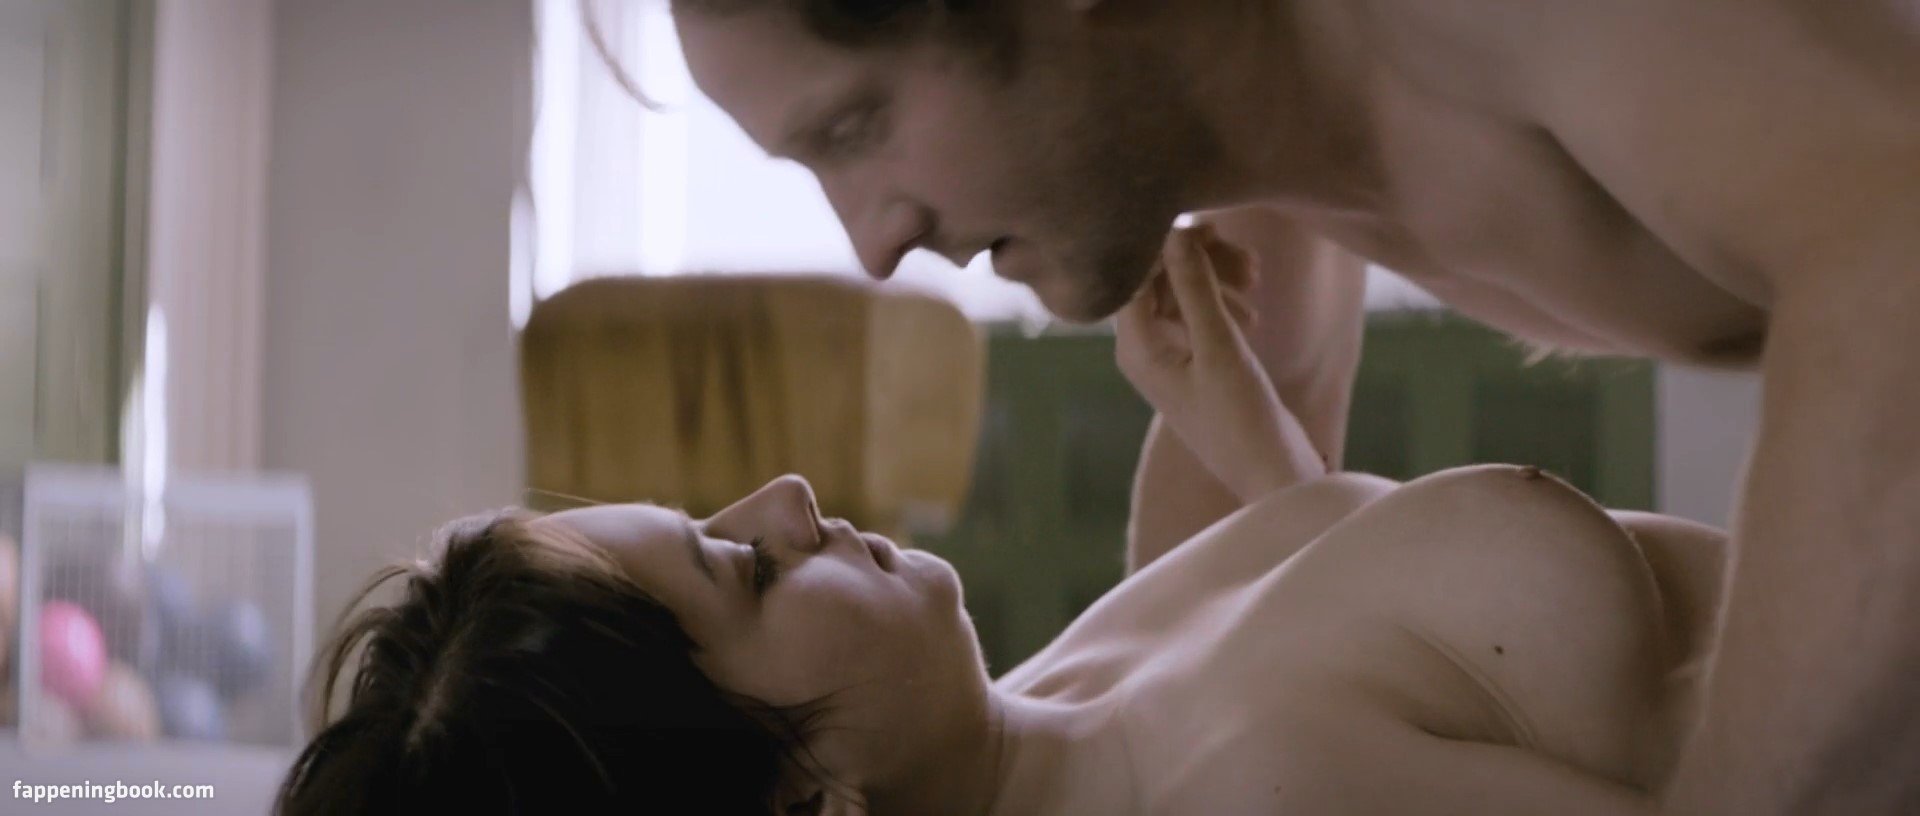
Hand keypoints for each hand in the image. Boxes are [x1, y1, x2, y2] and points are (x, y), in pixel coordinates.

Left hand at [1115, 226, 1327, 503]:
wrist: (1273, 475)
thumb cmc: (1242, 419)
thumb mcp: (1220, 347)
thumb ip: (1195, 286)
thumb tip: (1174, 230)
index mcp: (1135, 348)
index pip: (1134, 272)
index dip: (1169, 245)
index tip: (1213, 229)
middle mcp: (1143, 350)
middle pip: (1158, 278)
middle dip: (1201, 261)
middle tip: (1250, 263)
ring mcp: (1170, 356)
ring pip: (1183, 291)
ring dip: (1218, 278)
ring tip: (1257, 283)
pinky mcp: (1197, 361)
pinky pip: (1200, 312)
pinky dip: (1224, 302)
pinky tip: (1254, 314)